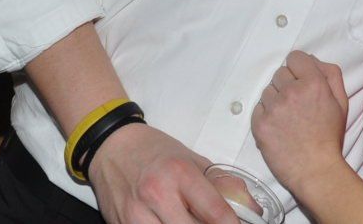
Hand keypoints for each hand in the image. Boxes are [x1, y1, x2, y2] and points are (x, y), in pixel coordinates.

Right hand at [86, 123, 237, 223]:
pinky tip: (170, 222)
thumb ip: (222, 185)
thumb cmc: (154, 151)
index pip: (215, 212)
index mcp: (180, 173)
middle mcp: (157, 194)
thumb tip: (250, 209)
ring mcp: (136, 215)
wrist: (112, 147)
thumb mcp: (193, 159)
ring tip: (189, 220)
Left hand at [252, 50, 348, 193]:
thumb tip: (312, 60)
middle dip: (287, 85)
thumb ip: (330, 74)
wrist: (316, 170)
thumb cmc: (330, 137)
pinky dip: (266, 115)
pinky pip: (258, 107)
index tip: (300, 82)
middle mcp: (292, 91)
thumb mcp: (341, 102)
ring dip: (275, 100)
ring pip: (267, 90)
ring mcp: (273, 108)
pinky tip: (278, 127)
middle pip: (279, 73)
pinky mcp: (260, 123)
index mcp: (314, 83)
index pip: (295, 57)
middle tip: (296, 105)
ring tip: (287, 118)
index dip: (298, 69)